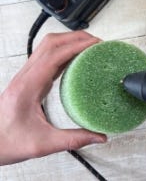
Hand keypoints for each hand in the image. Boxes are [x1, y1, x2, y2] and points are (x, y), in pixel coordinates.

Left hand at [0, 31, 106, 165]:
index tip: (95, 45)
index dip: (76, 46)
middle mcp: (25, 77)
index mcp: (27, 87)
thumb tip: (99, 136)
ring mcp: (26, 76)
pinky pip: (48, 58)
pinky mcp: (29, 80)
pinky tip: (77, 59)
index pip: (53, 55)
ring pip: (47, 47)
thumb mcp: (42, 144)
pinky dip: (64, 52)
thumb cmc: (6, 142)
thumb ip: (73, 140)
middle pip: (50, 43)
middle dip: (76, 38)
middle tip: (96, 43)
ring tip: (89, 46)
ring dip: (69, 41)